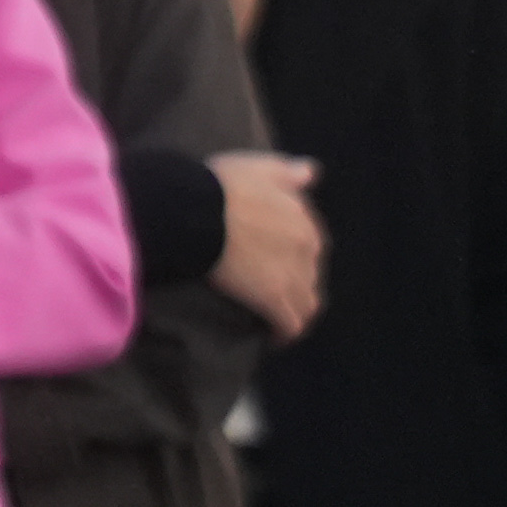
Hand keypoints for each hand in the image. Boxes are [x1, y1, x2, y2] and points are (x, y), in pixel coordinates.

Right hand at [214, 151, 324, 337]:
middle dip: (294, 285)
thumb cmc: (218, 185)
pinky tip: (273, 339)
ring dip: (294, 312)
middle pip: (309, 274)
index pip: (308, 245)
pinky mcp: (274, 300)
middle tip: (268, 293)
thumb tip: (311, 172)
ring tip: (274, 320)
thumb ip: (287, 172)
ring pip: (306, 303)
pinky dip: (285, 333)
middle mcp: (307, 247)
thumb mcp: (257, 167)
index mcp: (303, 218)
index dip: (291, 256)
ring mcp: (293, 274)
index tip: (271, 264)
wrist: (195, 211)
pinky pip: (291, 324)